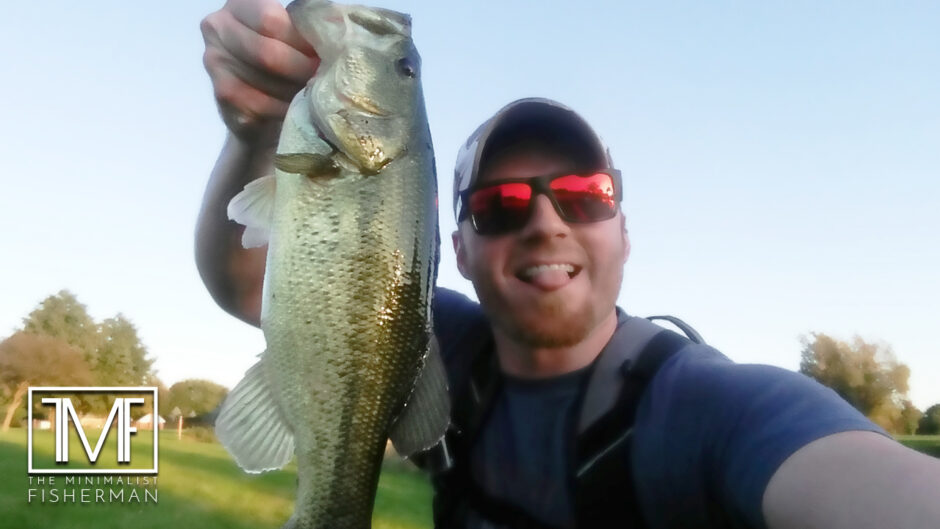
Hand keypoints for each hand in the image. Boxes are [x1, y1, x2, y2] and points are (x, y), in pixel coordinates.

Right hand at [201, 0, 318, 141]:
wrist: (256, 102)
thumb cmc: (282, 61)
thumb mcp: (291, 36)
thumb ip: (306, 29)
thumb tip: (336, 32)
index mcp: (240, 5)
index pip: (271, 20)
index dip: (302, 41)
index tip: (324, 55)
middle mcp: (218, 28)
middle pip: (268, 53)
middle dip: (303, 69)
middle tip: (323, 79)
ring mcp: (215, 63)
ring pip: (266, 82)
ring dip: (297, 91)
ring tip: (314, 94)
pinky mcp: (222, 95)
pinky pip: (260, 106)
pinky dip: (285, 110)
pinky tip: (297, 110)